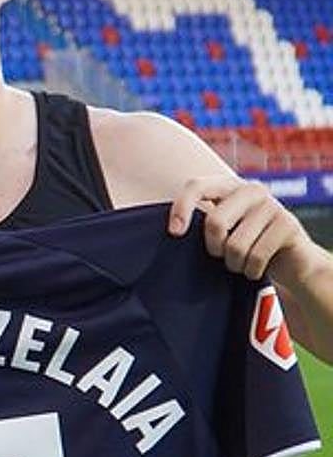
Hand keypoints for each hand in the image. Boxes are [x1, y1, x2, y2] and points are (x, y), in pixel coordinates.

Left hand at [168, 175, 324, 285]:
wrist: (292, 262)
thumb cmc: (243, 245)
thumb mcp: (220, 229)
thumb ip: (199, 222)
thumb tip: (164, 231)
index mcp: (227, 185)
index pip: (196, 186)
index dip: (181, 208)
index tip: (174, 233)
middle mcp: (251, 189)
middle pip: (215, 222)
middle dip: (214, 248)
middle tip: (221, 255)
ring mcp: (272, 205)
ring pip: (235, 245)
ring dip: (234, 263)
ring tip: (240, 263)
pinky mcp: (289, 224)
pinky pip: (256, 256)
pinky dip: (251, 271)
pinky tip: (255, 270)